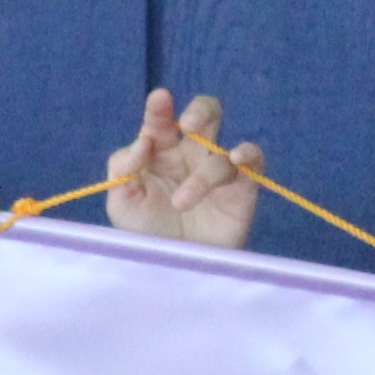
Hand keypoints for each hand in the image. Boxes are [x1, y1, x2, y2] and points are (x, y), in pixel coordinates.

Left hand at [105, 88, 260, 248]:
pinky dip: (248, 155)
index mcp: (159, 152)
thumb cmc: (146, 237)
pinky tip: (236, 160)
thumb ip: (122, 168)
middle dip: (200, 111)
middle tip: (188, 124)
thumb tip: (143, 141)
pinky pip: (253, 160)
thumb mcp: (121, 204)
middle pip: (204, 114)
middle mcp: (191, 155)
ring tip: (182, 203)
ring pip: (222, 148)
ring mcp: (218, 170)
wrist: (174, 273)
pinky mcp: (243, 188)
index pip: (161, 121)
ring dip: (202, 175)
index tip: (159, 101)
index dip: (160, 109)